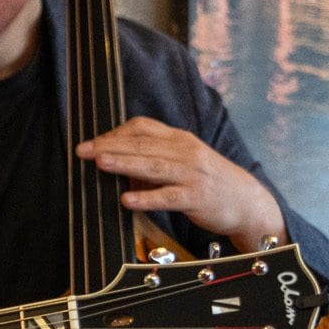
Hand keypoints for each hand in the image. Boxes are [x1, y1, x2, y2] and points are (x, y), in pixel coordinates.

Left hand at [75, 116, 285, 251]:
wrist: (246, 200)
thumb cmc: (206, 181)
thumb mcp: (181, 162)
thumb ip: (152, 159)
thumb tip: (117, 163)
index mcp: (179, 139)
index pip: (142, 128)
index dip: (114, 134)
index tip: (91, 143)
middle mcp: (185, 151)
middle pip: (143, 144)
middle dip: (110, 146)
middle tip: (83, 151)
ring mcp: (192, 174)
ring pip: (153, 166)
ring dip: (124, 163)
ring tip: (100, 163)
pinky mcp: (197, 197)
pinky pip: (168, 196)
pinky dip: (147, 198)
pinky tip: (127, 200)